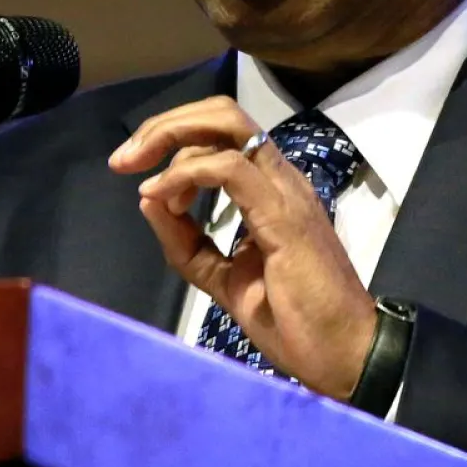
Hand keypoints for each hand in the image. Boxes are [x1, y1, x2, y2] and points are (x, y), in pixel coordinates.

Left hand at [108, 95, 376, 398]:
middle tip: (125, 159)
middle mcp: (279, 177)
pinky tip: (164, 199)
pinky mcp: (283, 214)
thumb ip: (186, 242)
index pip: (222, 131)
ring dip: (170, 139)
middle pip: (222, 113)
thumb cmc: (293, 320)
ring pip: (227, 125)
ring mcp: (284, 191)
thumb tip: (149, 200)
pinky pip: (230, 169)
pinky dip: (186, 175)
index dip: (172, 139)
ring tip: (139, 175)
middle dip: (165, 124)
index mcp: (269, 187)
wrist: (341, 354)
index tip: (134, 174)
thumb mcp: (222, 277)